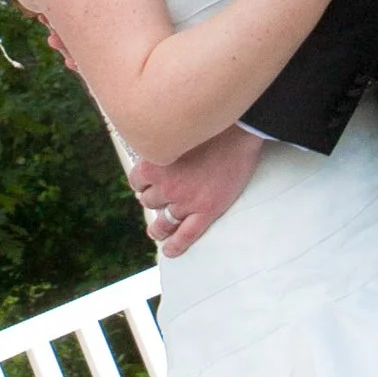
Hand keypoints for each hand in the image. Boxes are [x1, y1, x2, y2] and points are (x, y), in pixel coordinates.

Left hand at [127, 125, 265, 258]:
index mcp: (155, 163)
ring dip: (159, 225)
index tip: (147, 185)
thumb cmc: (209, 126)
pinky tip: (170, 250)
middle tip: (160, 202)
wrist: (240, 130)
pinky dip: (176, 245)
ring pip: (163, 220)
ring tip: (158, 230)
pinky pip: (186, 235)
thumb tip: (155, 159)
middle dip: (154, 201)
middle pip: (149, 201)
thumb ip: (162, 150)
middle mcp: (167, 185)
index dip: (143, 184)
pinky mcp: (206, 210)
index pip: (137, 181)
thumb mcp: (174, 135)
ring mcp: (186, 201)